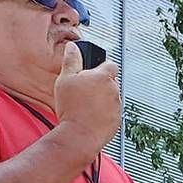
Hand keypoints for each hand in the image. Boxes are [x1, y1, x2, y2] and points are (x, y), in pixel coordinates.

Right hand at [53, 42, 121, 158]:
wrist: (79, 135)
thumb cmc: (72, 108)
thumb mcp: (65, 79)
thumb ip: (71, 60)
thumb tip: (73, 47)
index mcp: (104, 77)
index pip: (110, 64)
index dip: (100, 66)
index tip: (91, 70)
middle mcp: (114, 90)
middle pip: (110, 81)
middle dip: (99, 84)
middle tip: (83, 90)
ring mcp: (117, 106)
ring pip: (111, 97)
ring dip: (101, 99)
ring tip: (85, 105)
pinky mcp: (117, 121)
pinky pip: (111, 113)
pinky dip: (103, 113)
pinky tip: (90, 115)